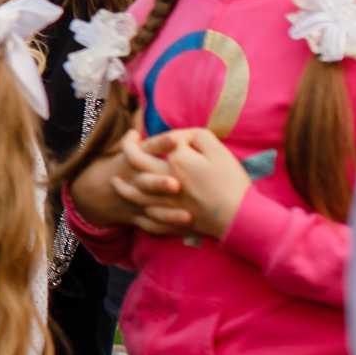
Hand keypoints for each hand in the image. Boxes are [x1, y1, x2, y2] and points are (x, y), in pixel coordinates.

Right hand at [71, 132, 193, 234]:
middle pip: (146, 180)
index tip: (177, 140)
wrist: (94, 192)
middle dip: (160, 183)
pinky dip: (165, 230)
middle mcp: (134, 179)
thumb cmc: (119, 165)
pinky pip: (151, 225)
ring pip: (149, 207)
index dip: (162, 143)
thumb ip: (144, 136)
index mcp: (133, 159)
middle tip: (176, 184)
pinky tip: (185, 231)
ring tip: (187, 216)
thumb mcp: (127, 148)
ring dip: (167, 212)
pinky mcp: (137, 216)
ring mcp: (135, 200)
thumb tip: (146, 107)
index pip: (148, 148)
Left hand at [128, 126, 251, 238]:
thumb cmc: (231, 181)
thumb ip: (195, 137)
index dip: (153, 135)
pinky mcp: (172, 223)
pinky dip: (139, 215)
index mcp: (176, 161)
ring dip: (123, 187)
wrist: (240, 217)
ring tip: (115, 181)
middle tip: (128, 142)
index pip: (155, 143)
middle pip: (136, 164)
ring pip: (135, 194)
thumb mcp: (217, 149)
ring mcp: (166, 204)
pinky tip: (135, 211)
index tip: (151, 131)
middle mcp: (165, 181)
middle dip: (128, 150)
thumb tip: (177, 138)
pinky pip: (148, 220)